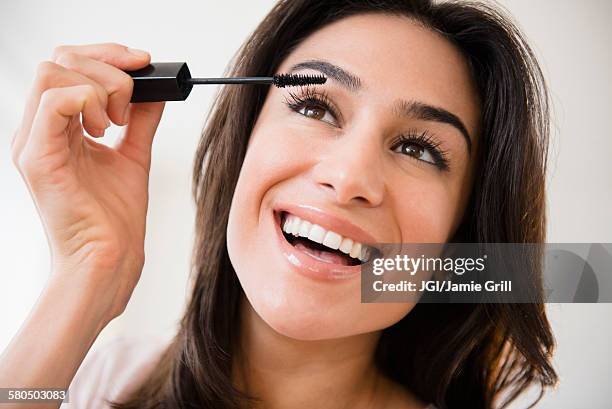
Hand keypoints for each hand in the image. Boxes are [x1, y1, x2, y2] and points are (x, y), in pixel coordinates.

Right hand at [11, 43, 164, 323]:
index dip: (107, 55)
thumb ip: (140, 120)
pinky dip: (89, 101)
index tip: (143, 62)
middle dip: (108, 66)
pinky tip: (106, 129)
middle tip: (131, 102)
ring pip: (54, 72)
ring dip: (100, 87)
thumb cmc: (114, 218)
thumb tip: (155, 90)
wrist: (109, 259)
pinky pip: (54, 101)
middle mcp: (40, 130)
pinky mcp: (39, 158)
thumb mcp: (132, 154)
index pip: (68, 65)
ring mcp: (33, 142)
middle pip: (59, 59)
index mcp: (58, 128)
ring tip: (116, 123)